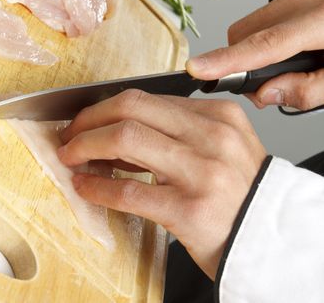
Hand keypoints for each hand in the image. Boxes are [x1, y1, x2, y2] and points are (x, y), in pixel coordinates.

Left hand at [57, 90, 266, 278]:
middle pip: (130, 109)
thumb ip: (174, 133)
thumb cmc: (238, 194)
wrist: (268, 239)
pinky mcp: (189, 210)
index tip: (86, 119)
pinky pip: (128, 191)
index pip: (146, 99)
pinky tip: (85, 187)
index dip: (104, 108)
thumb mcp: (217, 148)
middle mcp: (211, 138)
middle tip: (70, 135)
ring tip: (70, 157)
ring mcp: (201, 173)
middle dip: (88, 120)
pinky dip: (97, 188)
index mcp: (217, 117)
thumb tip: (113, 129)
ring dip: (85, 147)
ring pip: (125, 140)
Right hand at [187, 0, 323, 110]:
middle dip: (246, 61)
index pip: (266, 45)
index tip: (199, 69)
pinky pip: (262, 13)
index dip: (228, 61)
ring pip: (248, 25)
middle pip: (244, 35)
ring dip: (258, 46)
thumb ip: (308, 91)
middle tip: (274, 80)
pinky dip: (269, 30)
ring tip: (291, 55)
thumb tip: (266, 94)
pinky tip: (295, 37)